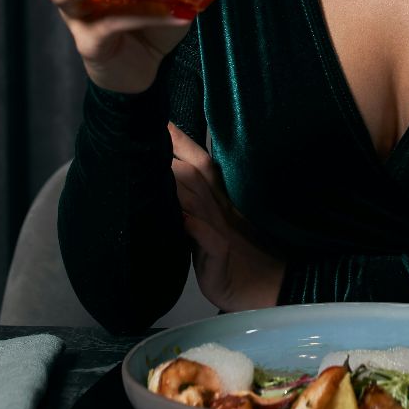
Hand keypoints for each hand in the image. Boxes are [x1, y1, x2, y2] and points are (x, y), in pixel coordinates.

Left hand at [169, 121, 285, 311]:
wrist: (265, 288)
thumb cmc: (238, 255)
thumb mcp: (216, 223)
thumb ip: (196, 200)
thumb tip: (169, 178)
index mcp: (218, 198)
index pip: (199, 161)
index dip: (179, 140)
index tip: (158, 119)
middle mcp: (219, 207)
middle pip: (194, 172)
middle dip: (170, 153)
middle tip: (142, 136)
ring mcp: (221, 229)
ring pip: (196, 200)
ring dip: (176, 185)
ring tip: (153, 169)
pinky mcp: (219, 255)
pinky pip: (207, 238)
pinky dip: (195, 226)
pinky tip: (183, 218)